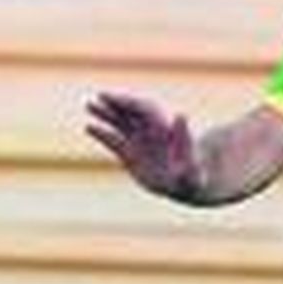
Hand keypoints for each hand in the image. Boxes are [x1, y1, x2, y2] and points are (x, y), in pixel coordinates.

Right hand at [85, 91, 206, 201]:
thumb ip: (185, 140)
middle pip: (130, 112)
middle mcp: (150, 131)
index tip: (113, 98)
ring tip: (89, 105)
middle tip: (98, 97)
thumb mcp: (191, 162)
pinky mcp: (131, 156)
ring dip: (106, 114)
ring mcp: (139, 142)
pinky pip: (115, 142)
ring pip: (121, 123)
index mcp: (163, 128)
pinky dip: (103, 134)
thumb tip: (181, 114)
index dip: (128, 102)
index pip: (143, 109)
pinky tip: (89, 127)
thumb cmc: (193, 175)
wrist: (187, 187)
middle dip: (116, 103)